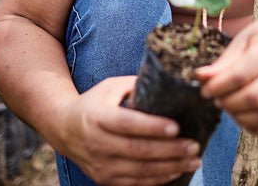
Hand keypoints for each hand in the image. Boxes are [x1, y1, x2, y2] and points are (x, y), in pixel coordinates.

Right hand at [58, 76, 200, 185]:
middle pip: (137, 150)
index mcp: (98, 117)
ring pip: (139, 171)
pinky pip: (135, 183)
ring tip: (193, 161)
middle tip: (193, 145)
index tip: (176, 127)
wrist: (64, 128)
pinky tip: (176, 171)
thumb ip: (136, 84)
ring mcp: (100, 165)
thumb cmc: (94, 102)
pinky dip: (157, 180)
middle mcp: (97, 143)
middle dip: (169, 150)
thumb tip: (168, 81)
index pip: (128, 124)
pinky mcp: (104, 179)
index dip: (152, 127)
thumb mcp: (110, 87)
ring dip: (169, 167)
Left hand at [195, 16, 257, 135]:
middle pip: (255, 97)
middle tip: (216, 99)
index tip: (205, 90)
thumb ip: (224, 62)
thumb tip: (200, 77)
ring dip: (241, 117)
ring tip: (228, 107)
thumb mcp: (243, 40)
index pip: (242, 74)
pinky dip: (256, 127)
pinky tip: (242, 116)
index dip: (219, 86)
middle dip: (229, 102)